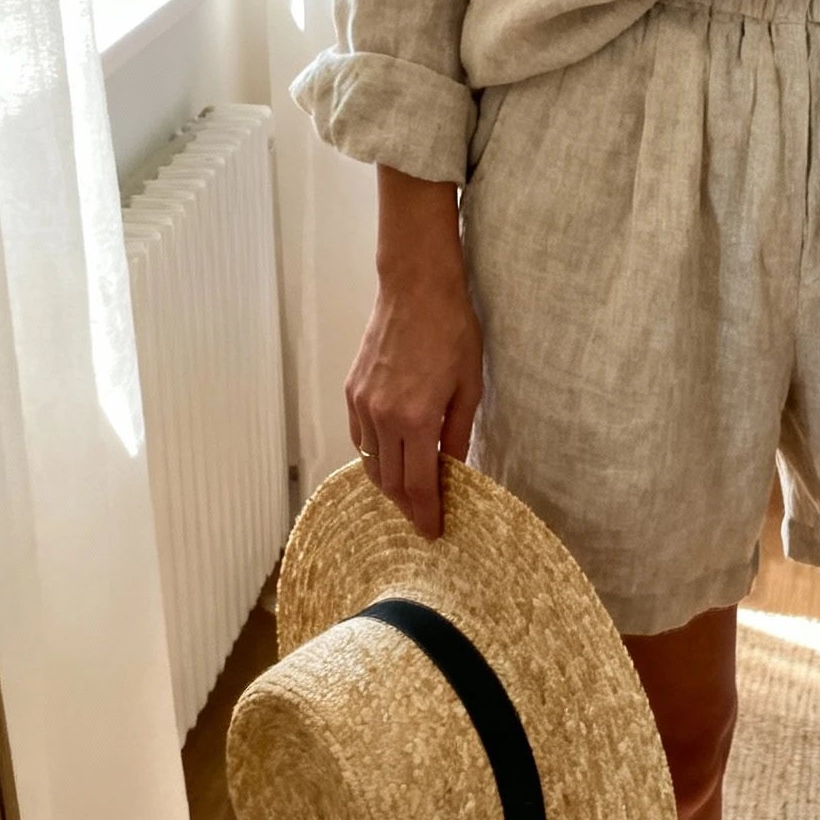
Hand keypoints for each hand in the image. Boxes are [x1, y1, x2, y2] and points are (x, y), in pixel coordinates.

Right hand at [346, 169, 483, 540]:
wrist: (415, 288)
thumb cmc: (451, 331)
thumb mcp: (469, 386)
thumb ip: (458, 434)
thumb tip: (456, 470)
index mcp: (416, 420)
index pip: (418, 485)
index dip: (426, 514)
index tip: (434, 532)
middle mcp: (382, 417)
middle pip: (390, 482)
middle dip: (407, 507)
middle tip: (424, 520)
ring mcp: (362, 405)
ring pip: (370, 464)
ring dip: (389, 485)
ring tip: (410, 494)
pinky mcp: (351, 392)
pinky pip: (359, 439)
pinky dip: (374, 457)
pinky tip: (391, 459)